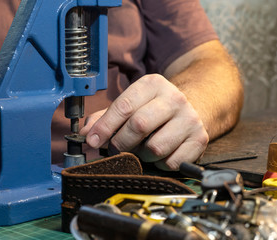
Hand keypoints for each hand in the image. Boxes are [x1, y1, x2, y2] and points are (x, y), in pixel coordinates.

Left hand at [80, 74, 208, 169]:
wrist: (193, 108)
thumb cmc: (153, 109)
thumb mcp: (130, 104)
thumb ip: (105, 117)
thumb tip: (85, 133)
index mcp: (152, 84)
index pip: (123, 106)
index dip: (104, 127)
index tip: (92, 141)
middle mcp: (174, 98)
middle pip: (139, 126)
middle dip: (120, 143)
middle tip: (115, 148)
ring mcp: (189, 119)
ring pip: (155, 148)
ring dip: (141, 155)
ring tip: (141, 148)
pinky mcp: (200, 140)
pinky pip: (171, 162)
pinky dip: (159, 164)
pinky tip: (159, 154)